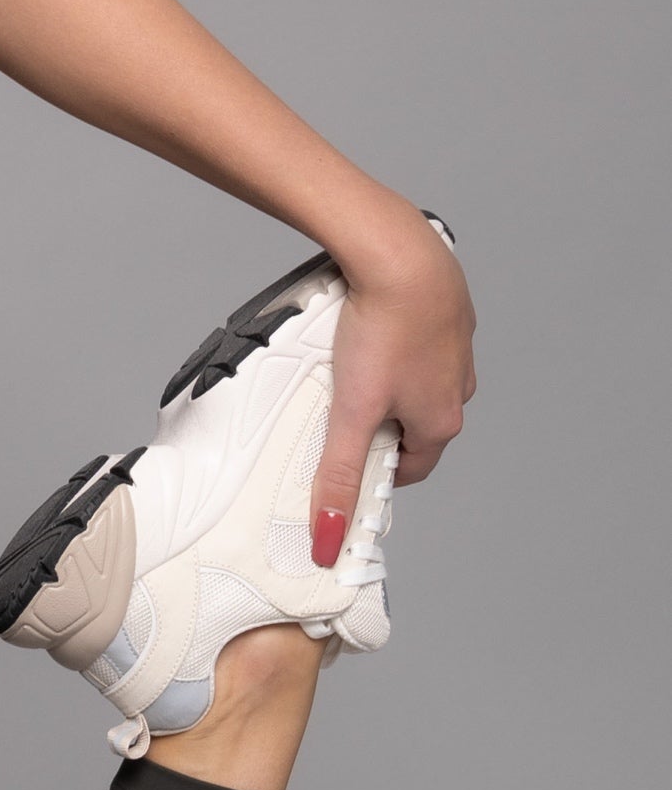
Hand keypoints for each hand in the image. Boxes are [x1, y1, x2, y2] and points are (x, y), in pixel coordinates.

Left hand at [313, 209, 474, 569]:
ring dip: (386, 381)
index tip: (347, 464)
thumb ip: (339, 475)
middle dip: (378, 423)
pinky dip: (394, 340)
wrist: (400, 253)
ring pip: (416, 380)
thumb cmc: (382, 331)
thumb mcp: (352, 412)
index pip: (411, 468)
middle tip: (339, 408)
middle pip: (414, 424)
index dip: (376, 471)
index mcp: (442, 420)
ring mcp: (456, 347)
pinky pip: (417, 338)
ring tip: (349, 363)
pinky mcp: (447, 310)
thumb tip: (331, 536)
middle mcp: (458, 386)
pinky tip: (367, 325)